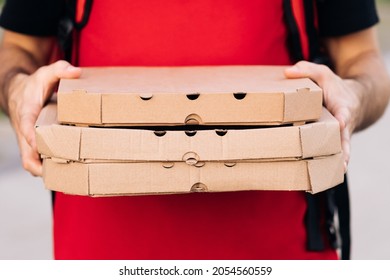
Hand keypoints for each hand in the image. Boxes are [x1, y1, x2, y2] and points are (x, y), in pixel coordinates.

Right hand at [7, 60, 80, 175]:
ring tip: (67, 177)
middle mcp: (24, 130)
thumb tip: (76, 71)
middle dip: (40, 166)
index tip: (40, 146)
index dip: (32, 138)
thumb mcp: (44, 74)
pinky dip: (46, 167)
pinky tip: (65, 171)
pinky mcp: (32, 144)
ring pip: (30, 161)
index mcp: (26, 113)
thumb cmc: (33, 85)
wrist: (16, 92)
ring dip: (44, 171)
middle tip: (61, 174)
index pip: (26, 127)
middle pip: (26, 155)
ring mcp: (27, 140)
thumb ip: (59, 70)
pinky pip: (36, 160)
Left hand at [285, 61, 363, 171]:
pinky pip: (334, 154)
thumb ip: (307, 70)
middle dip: (342, 151)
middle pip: (344, 139)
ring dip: (337, 162)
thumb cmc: (336, 87)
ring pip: (341, 151)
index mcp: (342, 107)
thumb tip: (287, 72)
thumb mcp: (323, 74)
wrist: (357, 99)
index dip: (341, 120)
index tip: (340, 125)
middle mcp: (343, 124)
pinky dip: (331, 164)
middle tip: (340, 164)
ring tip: (331, 177)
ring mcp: (341, 135)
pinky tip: (322, 179)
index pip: (343, 114)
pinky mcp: (336, 142)